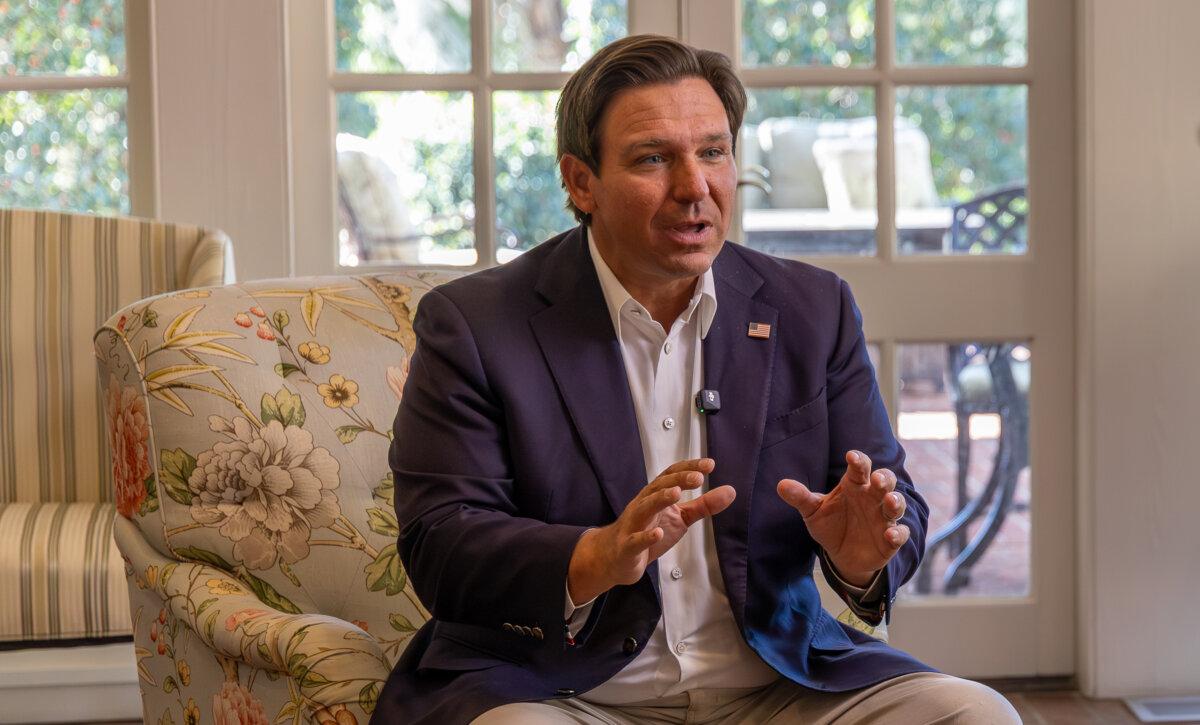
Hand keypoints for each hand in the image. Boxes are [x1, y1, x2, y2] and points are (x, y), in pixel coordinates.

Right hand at [567, 458, 735, 603]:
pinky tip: (658, 533)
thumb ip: (703, 506)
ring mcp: (634, 525)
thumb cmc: (648, 532)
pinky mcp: (628, 547)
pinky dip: (646, 537)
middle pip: (658, 487)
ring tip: (676, 493)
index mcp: (656, 496)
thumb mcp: (680, 518)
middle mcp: (643, 505)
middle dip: (677, 480)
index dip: (688, 468)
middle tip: (697, 478)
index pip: (671, 476)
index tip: (709, 464)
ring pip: (644, 508)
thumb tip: (730, 491)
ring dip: (659, 499)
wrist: (616, 558)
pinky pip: (635, 540)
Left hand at [776, 450, 908, 586]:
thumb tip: (781, 485)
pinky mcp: (890, 539)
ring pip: (896, 504)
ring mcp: (883, 517)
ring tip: (890, 501)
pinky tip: (890, 535)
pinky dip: (897, 533)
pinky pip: (899, 533)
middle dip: (884, 478)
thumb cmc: (830, 524)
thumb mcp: (812, 511)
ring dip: (896, 502)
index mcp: (855, 485)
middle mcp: (872, 497)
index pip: (860, 467)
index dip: (858, 460)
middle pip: (885, 481)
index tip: (851, 456)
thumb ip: (800, 497)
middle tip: (877, 479)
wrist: (841, 555)